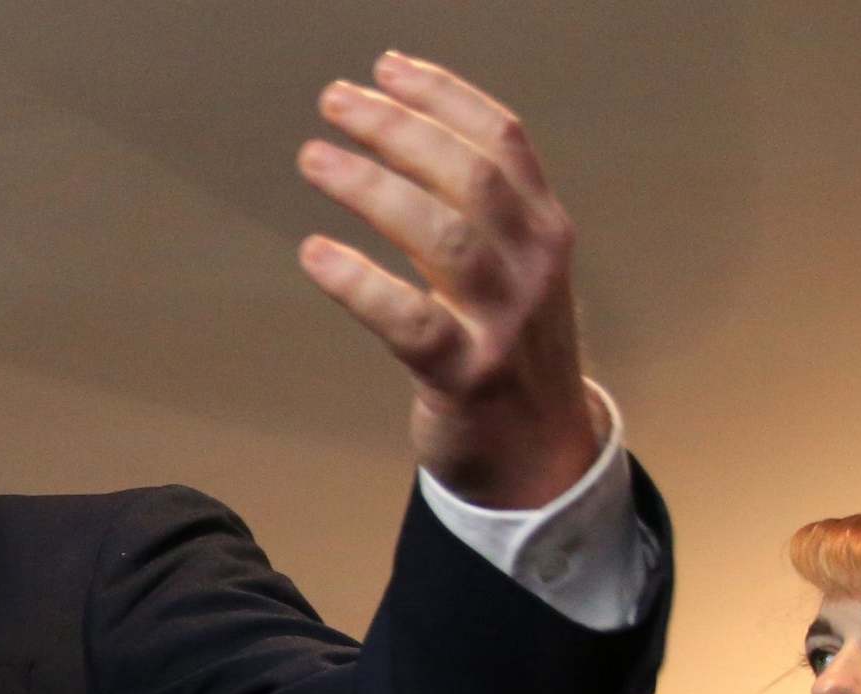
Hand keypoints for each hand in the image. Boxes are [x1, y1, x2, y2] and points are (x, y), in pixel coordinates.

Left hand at [297, 52, 600, 509]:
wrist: (539, 457)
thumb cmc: (510, 354)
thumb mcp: (515, 272)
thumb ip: (479, 213)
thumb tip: (405, 137)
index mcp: (545, 231)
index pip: (501, 140)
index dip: (442, 96)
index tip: (386, 68)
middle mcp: (533, 267)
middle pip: (467, 175)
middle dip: (398, 128)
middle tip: (335, 104)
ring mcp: (503, 322)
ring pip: (440, 234)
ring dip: (372, 186)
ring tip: (316, 159)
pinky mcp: (466, 375)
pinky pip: (407, 318)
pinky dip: (358, 281)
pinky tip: (315, 253)